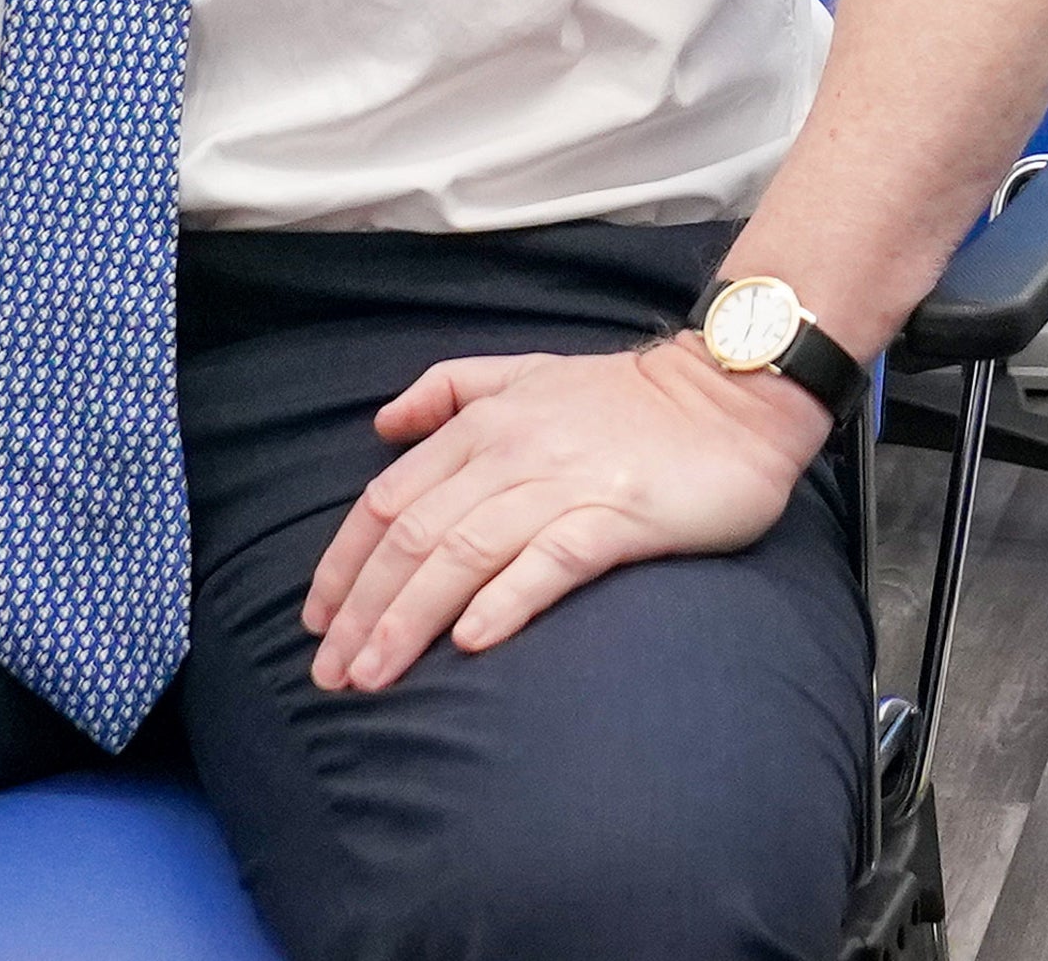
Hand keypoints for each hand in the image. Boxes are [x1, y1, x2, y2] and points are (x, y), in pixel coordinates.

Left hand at [301, 337, 832, 693]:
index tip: (316, 620)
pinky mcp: (619, 514)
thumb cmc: (626, 397)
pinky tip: (471, 641)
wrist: (731, 395)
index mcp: (482, 424)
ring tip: (376, 674)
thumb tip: (383, 423)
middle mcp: (510, 451)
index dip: (345, 562)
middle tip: (331, 673)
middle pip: (415, 534)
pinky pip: (550, 559)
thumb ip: (449, 391)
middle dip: (364, 608)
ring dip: (411, 617)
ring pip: (465, 552)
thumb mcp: (524, 372)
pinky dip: (505, 599)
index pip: (389, 498)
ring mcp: (564, 482)